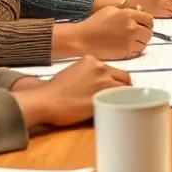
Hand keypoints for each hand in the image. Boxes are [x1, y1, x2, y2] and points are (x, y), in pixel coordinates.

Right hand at [12, 56, 130, 128]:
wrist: (47, 101)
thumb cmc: (54, 92)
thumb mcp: (72, 74)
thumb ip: (87, 75)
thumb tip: (96, 84)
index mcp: (90, 60)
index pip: (111, 70)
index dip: (113, 81)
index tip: (111, 89)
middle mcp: (100, 66)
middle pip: (123, 76)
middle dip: (123, 87)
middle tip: (119, 99)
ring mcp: (104, 79)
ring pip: (125, 88)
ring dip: (123, 97)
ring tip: (118, 107)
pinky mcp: (105, 93)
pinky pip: (122, 98)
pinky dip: (122, 104)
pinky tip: (118, 111)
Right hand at [75, 6, 153, 59]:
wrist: (83, 39)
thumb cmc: (95, 23)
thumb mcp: (111, 10)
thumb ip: (127, 10)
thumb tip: (139, 11)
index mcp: (128, 15)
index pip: (149, 19)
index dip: (146, 23)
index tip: (142, 25)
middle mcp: (132, 27)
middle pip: (149, 33)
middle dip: (144, 34)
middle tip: (136, 35)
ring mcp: (129, 41)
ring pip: (144, 44)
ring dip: (139, 43)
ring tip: (130, 42)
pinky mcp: (125, 53)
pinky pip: (137, 52)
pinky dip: (134, 51)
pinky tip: (125, 48)